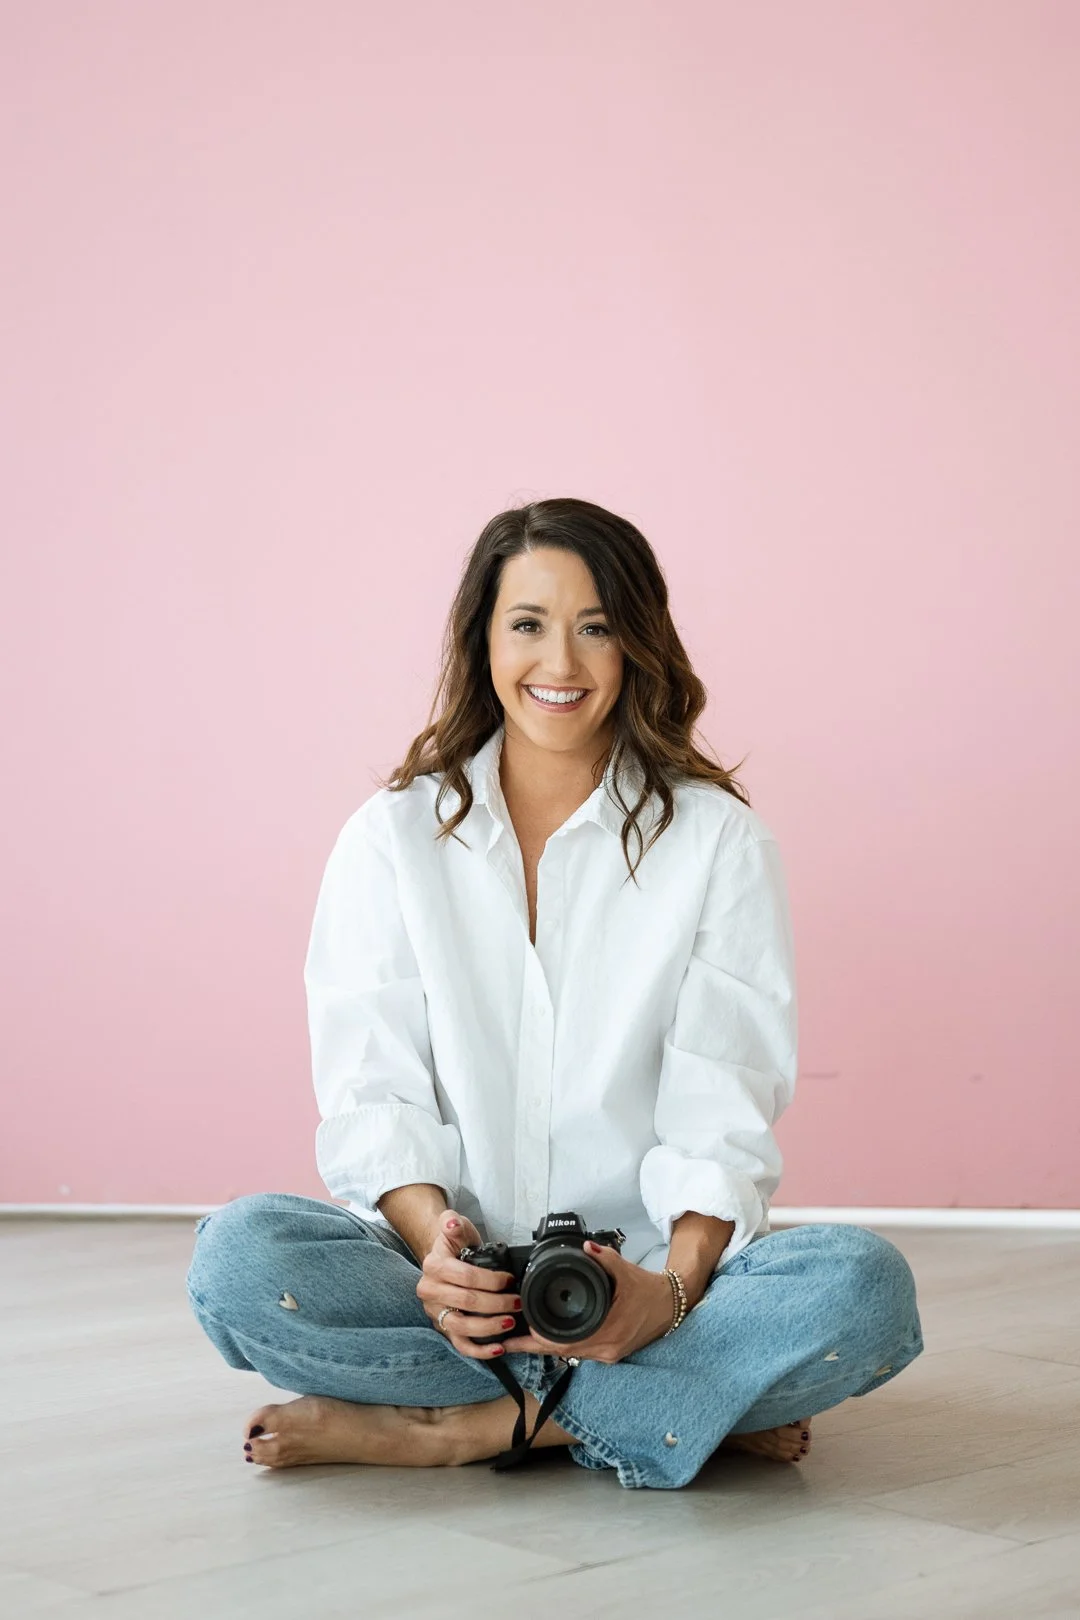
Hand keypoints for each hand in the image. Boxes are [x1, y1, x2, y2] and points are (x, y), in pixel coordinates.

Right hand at [415, 1209, 521, 1360]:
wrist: (442, 1257)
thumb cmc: (454, 1244)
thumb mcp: (455, 1227)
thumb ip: (453, 1222)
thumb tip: (451, 1223)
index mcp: (434, 1266)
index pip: (466, 1276)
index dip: (491, 1280)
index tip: (509, 1280)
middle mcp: (430, 1291)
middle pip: (466, 1302)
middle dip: (496, 1303)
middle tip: (517, 1302)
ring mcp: (435, 1312)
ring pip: (461, 1327)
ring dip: (489, 1327)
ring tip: (510, 1322)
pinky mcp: (443, 1327)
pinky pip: (459, 1344)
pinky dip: (479, 1350)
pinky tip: (498, 1348)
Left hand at [500, 1241, 675, 1362]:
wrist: (671, 1306)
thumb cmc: (648, 1290)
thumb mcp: (625, 1270)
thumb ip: (604, 1258)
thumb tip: (586, 1247)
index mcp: (608, 1333)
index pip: (564, 1343)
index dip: (539, 1340)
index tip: (519, 1333)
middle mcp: (606, 1349)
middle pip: (561, 1353)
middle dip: (533, 1347)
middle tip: (506, 1341)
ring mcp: (608, 1354)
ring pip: (569, 1355)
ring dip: (545, 1349)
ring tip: (519, 1341)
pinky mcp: (610, 1353)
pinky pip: (580, 1353)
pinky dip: (561, 1347)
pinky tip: (546, 1340)